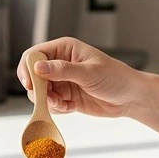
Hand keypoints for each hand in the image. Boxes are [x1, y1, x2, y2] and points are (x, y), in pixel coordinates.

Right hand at [17, 37, 139, 118]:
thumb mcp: (89, 73)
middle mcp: (60, 63)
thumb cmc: (116, 78)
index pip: (34, 54)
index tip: (30, 84)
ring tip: (65, 104)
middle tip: (51, 99)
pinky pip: (50, 103)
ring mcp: (62, 80)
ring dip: (48, 101)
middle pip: (33, 75)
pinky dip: (56, 108)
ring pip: (39, 92)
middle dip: (38, 90)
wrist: (130, 98)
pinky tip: (71, 107)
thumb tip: (38, 68)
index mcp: (64, 49)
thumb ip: (63, 70)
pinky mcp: (65, 96)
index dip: (28, 68)